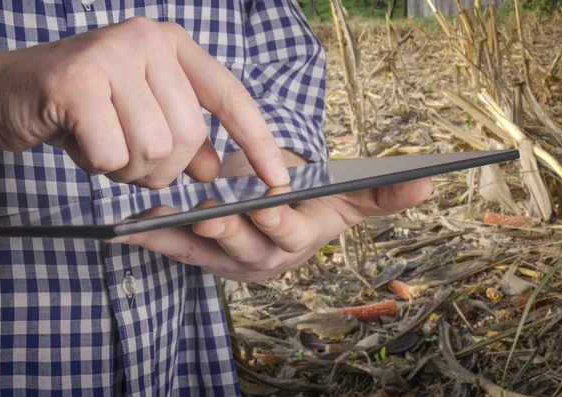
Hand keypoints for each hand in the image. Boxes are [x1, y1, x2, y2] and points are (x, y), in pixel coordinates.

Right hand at [0, 17, 289, 187]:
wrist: (8, 92)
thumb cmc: (83, 109)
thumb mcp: (142, 119)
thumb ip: (184, 140)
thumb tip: (215, 169)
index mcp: (172, 45)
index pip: (230, 96)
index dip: (257, 141)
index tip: (277, 179)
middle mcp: (147, 40)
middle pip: (188, 135)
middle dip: (162, 167)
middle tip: (131, 160)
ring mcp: (112, 54)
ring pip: (154, 148)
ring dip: (129, 168)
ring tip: (104, 147)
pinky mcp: (77, 80)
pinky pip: (114, 154)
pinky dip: (99, 164)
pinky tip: (81, 144)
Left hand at [115, 150, 432, 281]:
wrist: (276, 219)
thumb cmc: (310, 205)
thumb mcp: (345, 197)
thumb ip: (382, 193)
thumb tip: (431, 180)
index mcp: (296, 240)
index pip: (290, 234)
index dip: (280, 221)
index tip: (269, 203)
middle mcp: (261, 256)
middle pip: (245, 246)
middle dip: (230, 232)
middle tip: (212, 215)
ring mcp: (227, 258)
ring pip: (205, 251)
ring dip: (182, 237)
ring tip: (160, 218)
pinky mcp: (198, 254)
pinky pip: (174, 248)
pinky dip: (152, 238)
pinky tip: (130, 227)